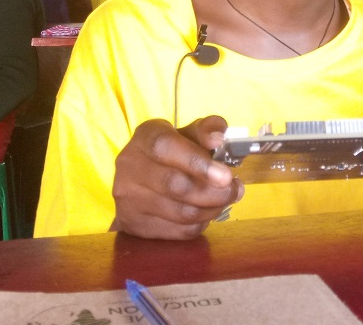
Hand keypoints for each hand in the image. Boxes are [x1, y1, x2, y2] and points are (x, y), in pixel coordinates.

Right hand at [112, 116, 242, 239]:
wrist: (136, 180)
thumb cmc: (170, 153)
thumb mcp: (186, 134)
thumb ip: (205, 131)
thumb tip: (218, 137)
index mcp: (145, 136)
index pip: (166, 147)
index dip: (197, 162)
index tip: (226, 175)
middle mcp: (130, 165)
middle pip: (174, 185)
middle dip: (213, 192)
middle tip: (235, 190)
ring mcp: (128, 198)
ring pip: (180, 212)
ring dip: (211, 209)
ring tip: (226, 200)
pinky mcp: (134, 224)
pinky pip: (177, 231)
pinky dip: (200, 224)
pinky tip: (207, 213)